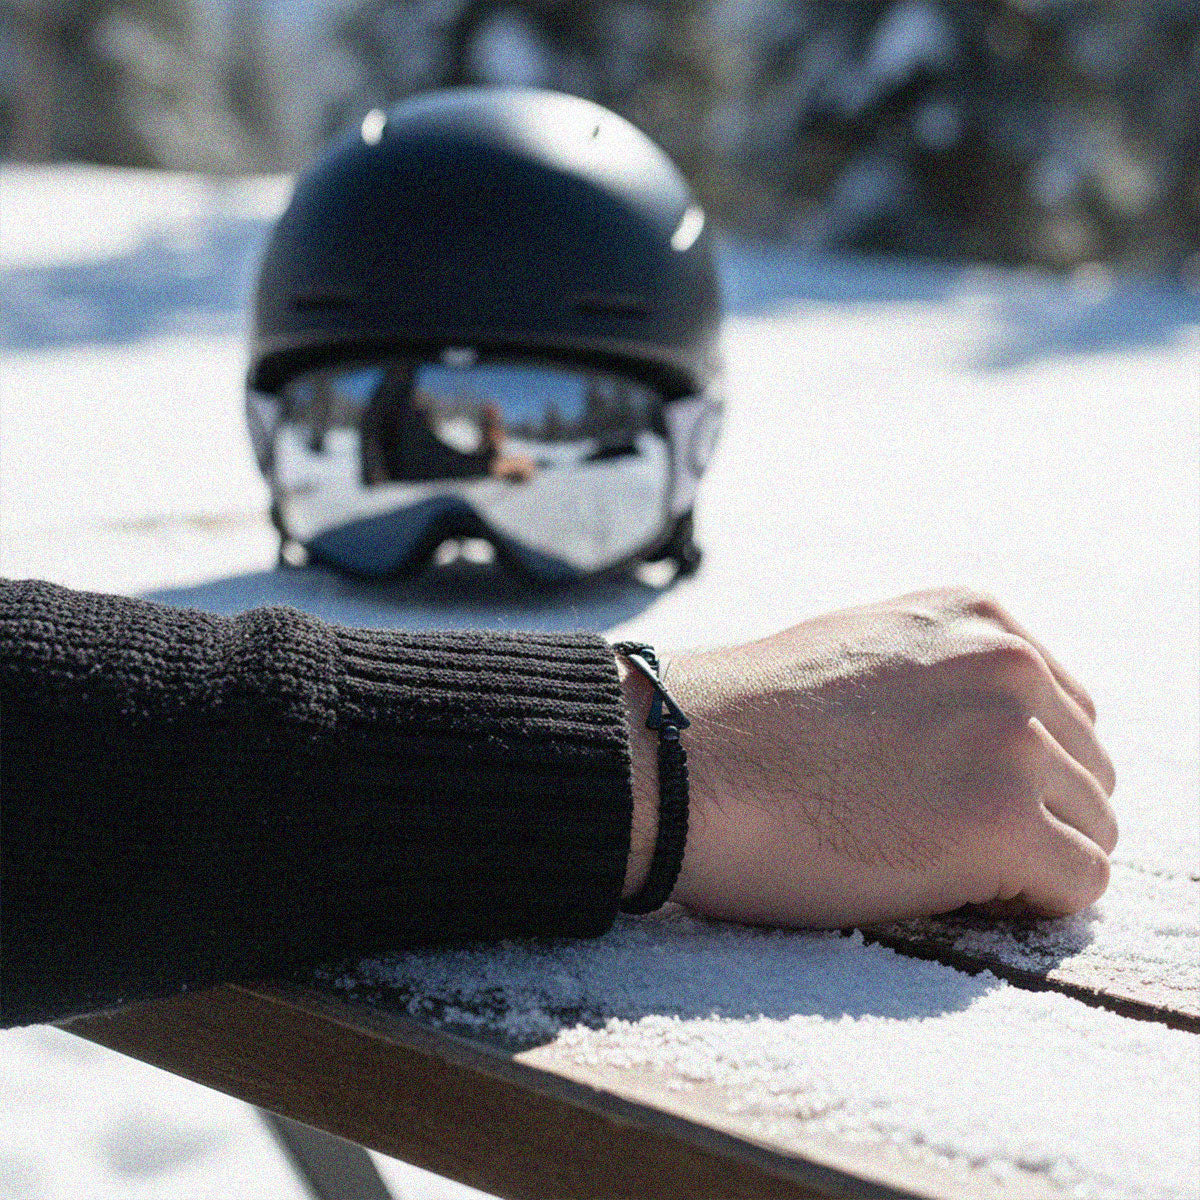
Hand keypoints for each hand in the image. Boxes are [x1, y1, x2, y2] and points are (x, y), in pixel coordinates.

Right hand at [620, 588, 1116, 926]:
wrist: (679, 760)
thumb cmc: (747, 722)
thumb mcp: (862, 648)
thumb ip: (942, 671)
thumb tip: (995, 727)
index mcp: (978, 617)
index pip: (1067, 711)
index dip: (1019, 771)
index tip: (955, 798)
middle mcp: (1010, 664)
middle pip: (1089, 772)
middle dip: (1032, 815)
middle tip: (937, 840)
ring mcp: (1010, 739)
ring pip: (1092, 830)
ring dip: (1029, 859)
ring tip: (933, 861)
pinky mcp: (998, 819)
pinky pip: (1077, 884)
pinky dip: (1029, 902)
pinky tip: (950, 888)